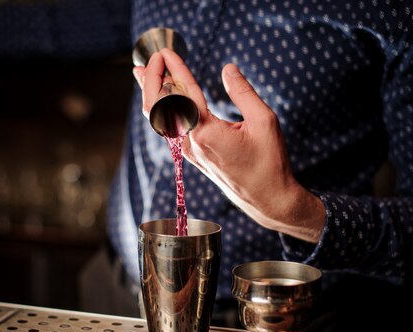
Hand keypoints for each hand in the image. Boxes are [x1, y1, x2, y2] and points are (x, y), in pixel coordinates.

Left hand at [133, 49, 324, 242]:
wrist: (267, 198)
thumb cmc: (269, 162)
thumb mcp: (264, 121)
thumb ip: (243, 93)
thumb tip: (227, 69)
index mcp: (207, 133)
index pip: (184, 94)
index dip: (176, 69)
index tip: (167, 52)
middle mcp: (191, 144)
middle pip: (159, 107)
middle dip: (153, 79)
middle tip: (151, 59)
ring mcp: (189, 152)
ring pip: (161, 119)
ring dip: (152, 92)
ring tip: (143, 72)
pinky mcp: (193, 156)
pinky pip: (171, 127)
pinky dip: (163, 107)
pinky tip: (162, 97)